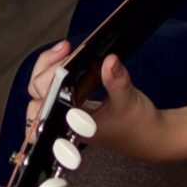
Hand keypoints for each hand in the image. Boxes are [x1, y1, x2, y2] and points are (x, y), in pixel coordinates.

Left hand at [25, 45, 177, 164]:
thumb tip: (109, 61)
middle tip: (65, 50)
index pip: (44, 110)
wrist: (149, 136)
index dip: (46, 86)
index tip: (63, 68)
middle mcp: (65, 123)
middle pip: (36, 98)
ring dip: (47, 70)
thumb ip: (117, 81)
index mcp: (74, 127)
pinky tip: (64, 61)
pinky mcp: (73, 106)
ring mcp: (67, 116)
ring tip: (63, 51)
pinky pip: (53, 91)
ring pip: (41, 93)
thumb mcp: (129, 100)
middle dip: (46, 70)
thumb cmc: (138, 126)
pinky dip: (54, 74)